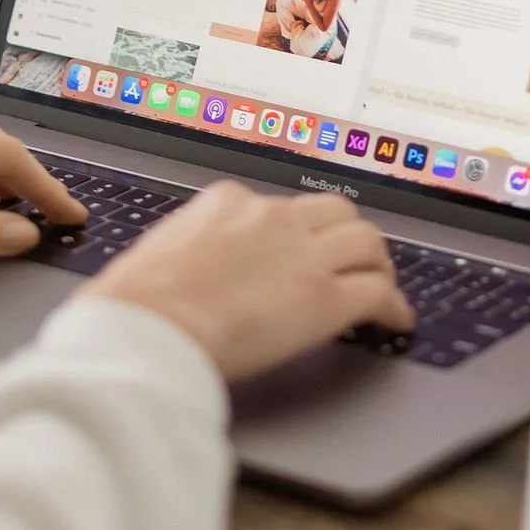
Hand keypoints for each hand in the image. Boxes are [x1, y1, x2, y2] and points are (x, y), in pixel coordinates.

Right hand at [93, 180, 413, 381]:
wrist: (147, 326)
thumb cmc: (134, 305)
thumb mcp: (157, 256)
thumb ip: (185, 254)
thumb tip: (183, 275)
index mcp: (226, 203)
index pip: (275, 207)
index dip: (293, 231)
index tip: (297, 248)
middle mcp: (272, 218)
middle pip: (333, 212)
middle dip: (345, 234)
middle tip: (352, 257)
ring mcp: (304, 255)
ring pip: (366, 242)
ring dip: (377, 263)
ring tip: (381, 283)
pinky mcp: (326, 298)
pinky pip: (378, 294)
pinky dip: (393, 307)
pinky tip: (395, 322)